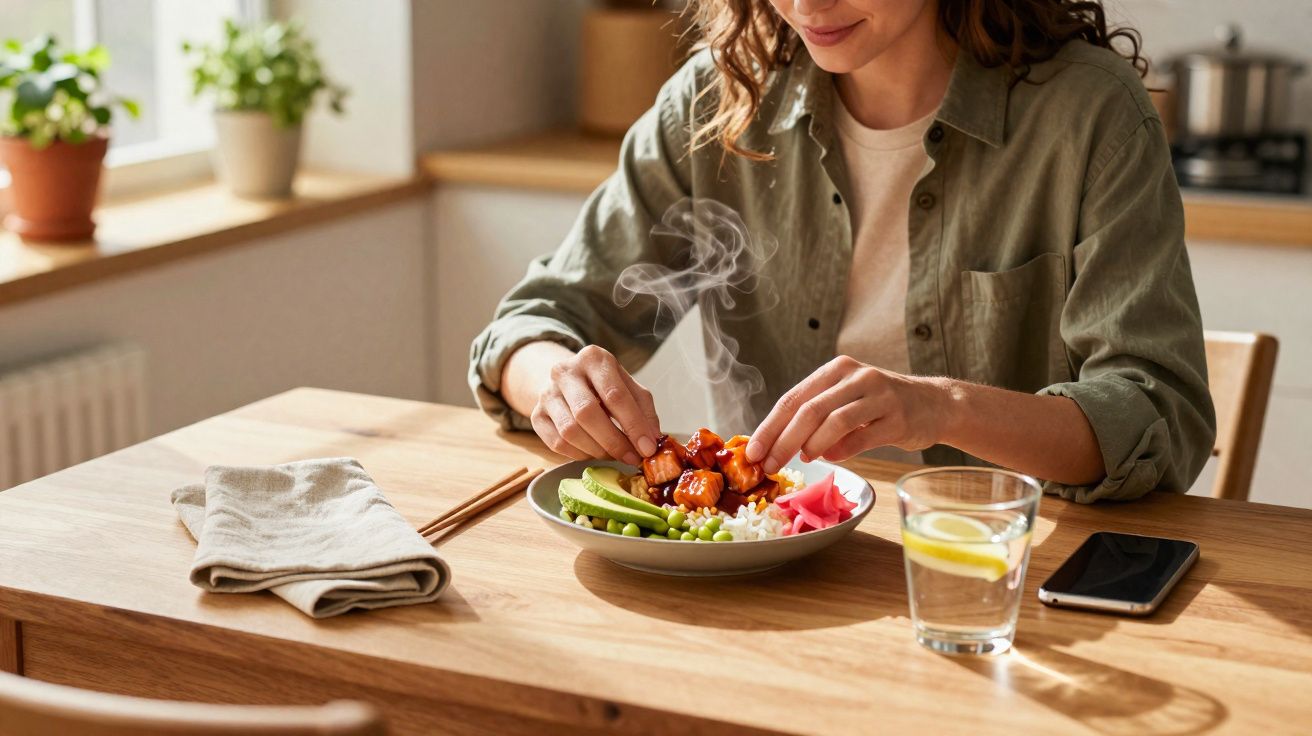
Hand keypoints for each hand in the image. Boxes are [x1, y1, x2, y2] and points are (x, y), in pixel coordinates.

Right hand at [529, 345, 660, 464]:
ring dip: (597, 450)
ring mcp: (547, 393)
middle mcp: (565, 372)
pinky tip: (594, 452)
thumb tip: (652, 440)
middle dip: (614, 441)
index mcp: (593, 358)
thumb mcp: (628, 386)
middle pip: (587, 413)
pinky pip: (557, 443)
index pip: (615, 395)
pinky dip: (579, 454)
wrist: (567, 380)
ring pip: (570, 431)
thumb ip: (643, 409)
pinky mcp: (536, 415)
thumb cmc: (603, 385)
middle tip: (631, 457)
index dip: (633, 425)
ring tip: (614, 454)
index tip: (647, 448)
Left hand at [745, 356, 948, 473]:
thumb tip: (776, 445)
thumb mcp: (846, 399)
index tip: (752, 452)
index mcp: (836, 370)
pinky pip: (862, 437)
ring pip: (834, 421)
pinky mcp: (897, 418)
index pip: (793, 398)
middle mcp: (857, 377)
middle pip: (810, 410)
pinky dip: (842, 451)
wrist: (934, 404)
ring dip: (812, 445)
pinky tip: (831, 458)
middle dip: (783, 441)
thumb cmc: (880, 405)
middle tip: (768, 466)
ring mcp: (879, 396)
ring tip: (803, 460)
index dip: (769, 427)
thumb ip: (815, 415)